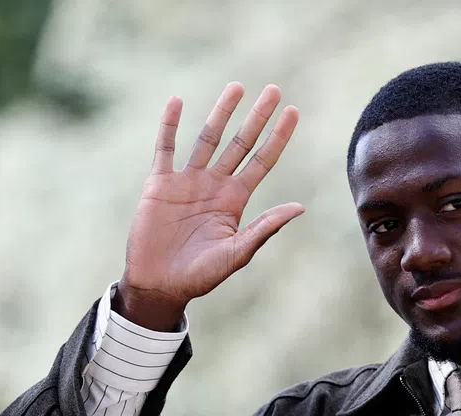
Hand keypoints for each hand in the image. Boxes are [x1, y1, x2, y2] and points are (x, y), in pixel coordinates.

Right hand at [117, 82, 304, 329]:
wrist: (162, 284)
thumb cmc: (202, 276)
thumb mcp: (238, 252)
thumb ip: (265, 227)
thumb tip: (300, 207)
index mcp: (235, 201)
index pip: (262, 162)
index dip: (278, 138)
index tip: (293, 113)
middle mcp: (214, 186)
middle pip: (240, 143)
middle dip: (257, 118)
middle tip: (274, 90)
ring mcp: (187, 181)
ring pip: (207, 138)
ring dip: (221, 113)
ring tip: (237, 87)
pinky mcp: (160, 184)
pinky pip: (166, 148)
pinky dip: (170, 125)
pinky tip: (177, 102)